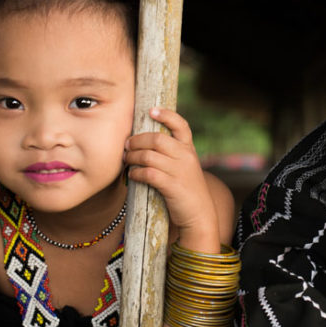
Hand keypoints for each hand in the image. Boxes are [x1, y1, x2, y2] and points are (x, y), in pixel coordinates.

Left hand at [124, 108, 218, 252]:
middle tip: (126, 145)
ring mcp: (180, 171)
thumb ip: (171, 155)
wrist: (199, 215)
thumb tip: (143, 144)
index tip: (151, 111)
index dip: (166, 115)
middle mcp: (186, 157)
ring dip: (133, 157)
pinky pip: (148, 173)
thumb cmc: (186, 191)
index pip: (181, 125)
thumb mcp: (185, 168)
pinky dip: (136, 173)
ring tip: (126, 160)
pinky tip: (133, 175)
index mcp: (189, 149)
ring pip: (149, 156)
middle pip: (157, 139)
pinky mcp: (172, 186)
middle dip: (137, 140)